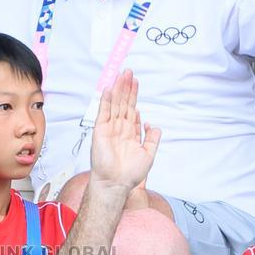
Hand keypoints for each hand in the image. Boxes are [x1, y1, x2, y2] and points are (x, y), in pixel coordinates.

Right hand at [89, 70, 160, 189]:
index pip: (132, 110)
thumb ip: (152, 139)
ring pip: (114, 104)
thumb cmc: (130, 174)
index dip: (133, 95)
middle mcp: (119, 129)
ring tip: (121, 74)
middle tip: (128, 71)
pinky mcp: (100, 130)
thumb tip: (154, 125)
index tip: (135, 82)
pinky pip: (103, 112)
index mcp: (130, 134)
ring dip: (118, 89)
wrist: (116, 183)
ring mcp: (109, 129)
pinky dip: (106, 100)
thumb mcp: (149, 154)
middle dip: (126, 87)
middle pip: (123, 103)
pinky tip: (109, 88)